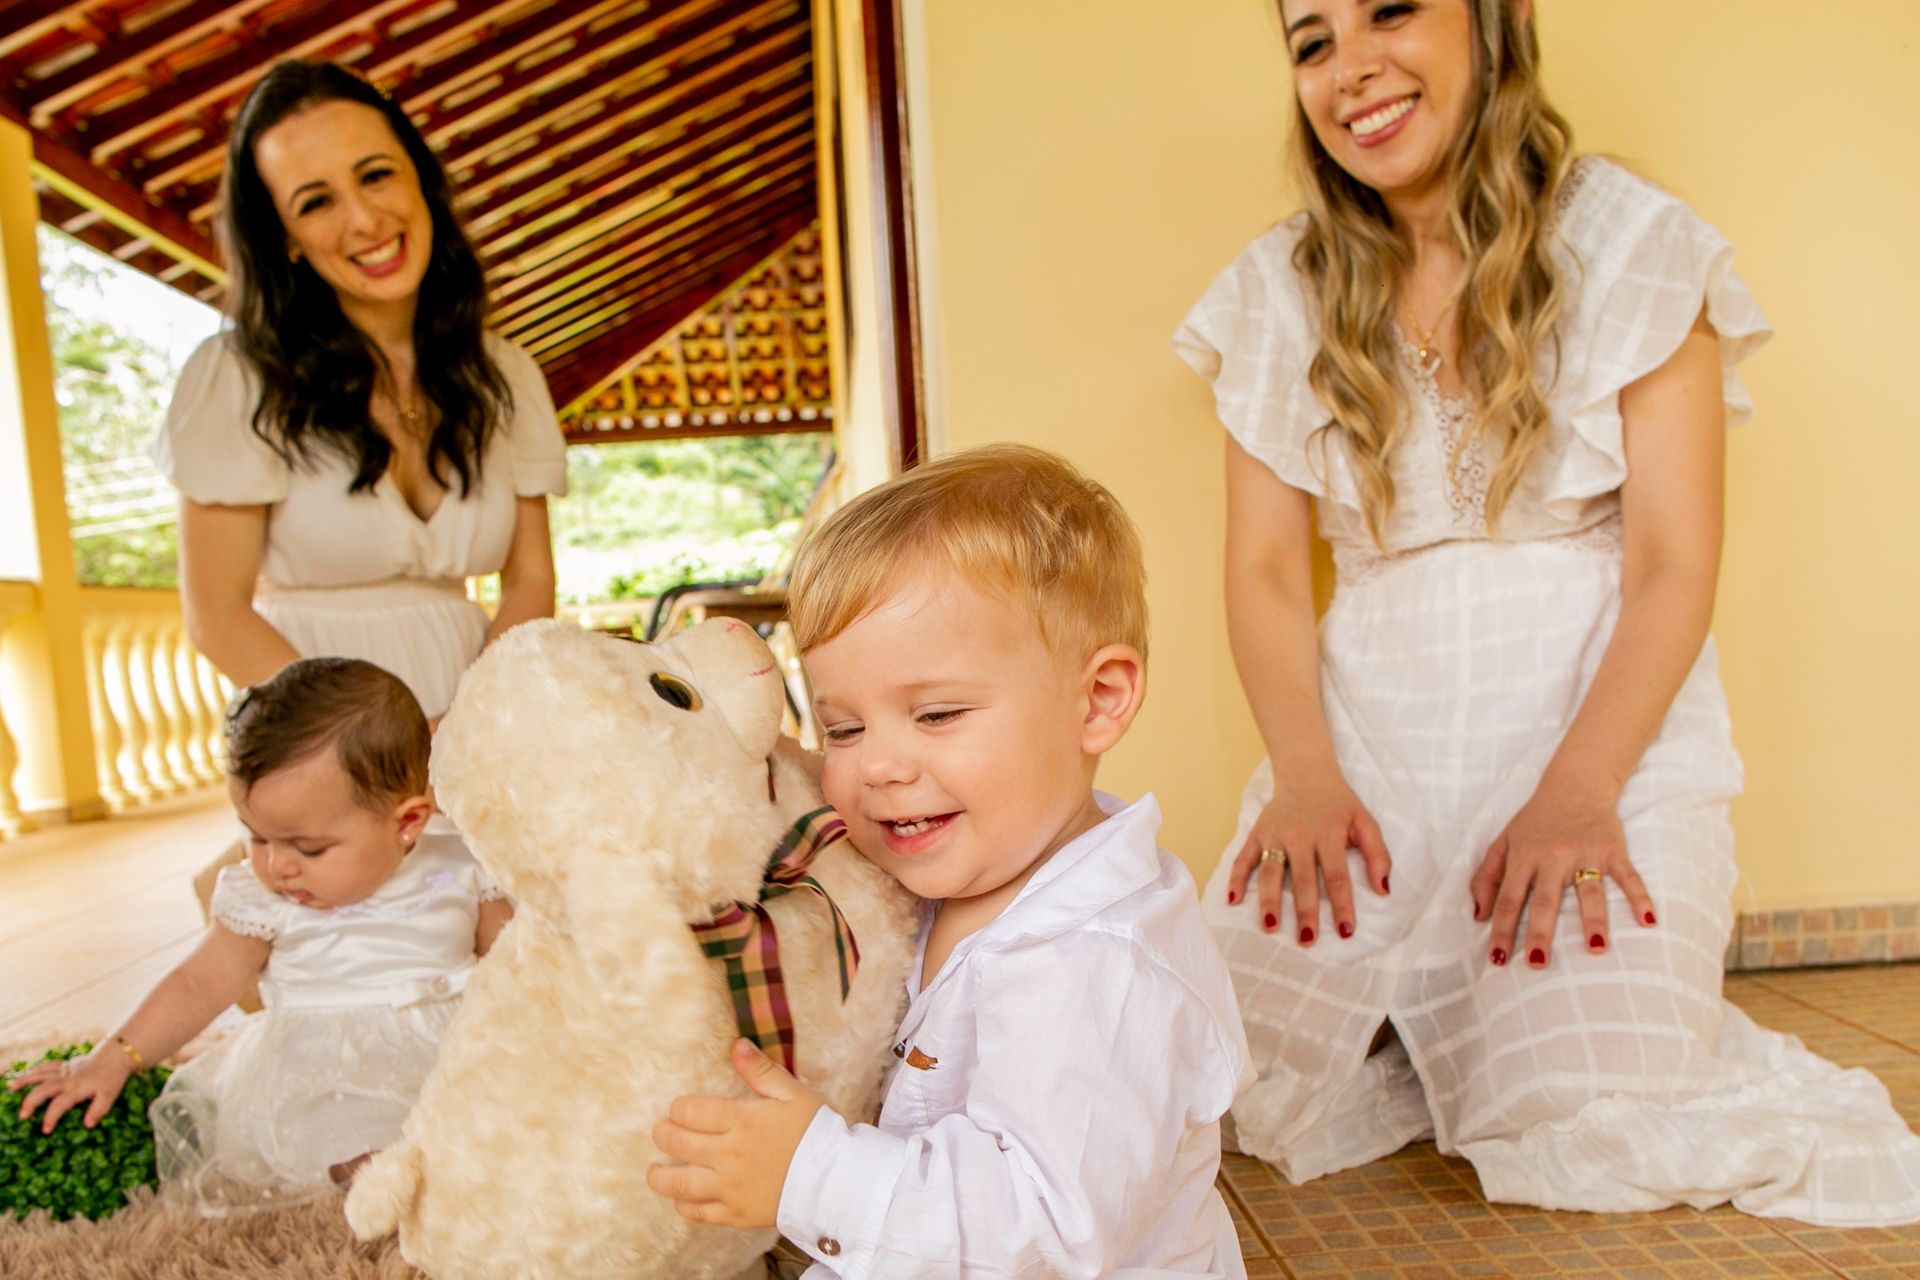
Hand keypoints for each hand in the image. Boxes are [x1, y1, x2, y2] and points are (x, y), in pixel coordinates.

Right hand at [8, 1045, 134, 1133]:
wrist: (117, 1056)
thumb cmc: (112, 1078)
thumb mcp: (110, 1096)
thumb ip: (99, 1110)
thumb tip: (87, 1125)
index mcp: (77, 1088)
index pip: (60, 1104)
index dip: (51, 1118)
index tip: (45, 1130)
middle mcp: (67, 1079)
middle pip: (44, 1089)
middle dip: (32, 1101)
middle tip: (22, 1115)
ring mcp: (64, 1070)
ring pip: (41, 1074)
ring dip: (26, 1080)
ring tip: (11, 1087)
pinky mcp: (64, 1065)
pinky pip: (46, 1066)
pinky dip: (34, 1070)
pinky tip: (24, 1075)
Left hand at [646, 1039, 825, 1228]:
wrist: (837, 1181)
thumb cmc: (817, 1132)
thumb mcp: (793, 1093)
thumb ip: (761, 1071)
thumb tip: (736, 1045)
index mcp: (742, 1121)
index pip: (691, 1111)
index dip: (678, 1108)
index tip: (678, 1109)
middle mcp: (729, 1155)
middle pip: (680, 1143)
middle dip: (663, 1135)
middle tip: (660, 1132)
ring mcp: (731, 1188)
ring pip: (681, 1183)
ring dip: (660, 1176)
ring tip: (654, 1171)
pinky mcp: (737, 1215)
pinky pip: (701, 1213)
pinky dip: (684, 1205)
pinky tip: (679, 1200)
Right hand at [1224, 760, 1389, 945]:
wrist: (1306, 773)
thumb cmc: (1339, 804)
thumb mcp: (1365, 822)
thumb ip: (1378, 854)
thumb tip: (1384, 890)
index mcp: (1328, 835)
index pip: (1337, 877)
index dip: (1342, 905)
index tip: (1345, 932)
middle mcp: (1300, 836)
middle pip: (1302, 880)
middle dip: (1305, 912)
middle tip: (1307, 940)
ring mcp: (1274, 835)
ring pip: (1270, 872)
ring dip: (1269, 901)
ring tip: (1270, 927)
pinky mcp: (1256, 834)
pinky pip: (1243, 858)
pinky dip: (1236, 878)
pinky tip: (1232, 900)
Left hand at [1470, 773, 1656, 969]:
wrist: (1575, 785)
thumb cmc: (1535, 821)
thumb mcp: (1503, 842)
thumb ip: (1486, 877)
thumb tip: (1477, 916)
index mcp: (1524, 857)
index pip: (1508, 899)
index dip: (1501, 929)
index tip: (1499, 959)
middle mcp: (1552, 857)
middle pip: (1545, 900)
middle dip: (1540, 932)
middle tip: (1538, 962)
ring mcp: (1584, 853)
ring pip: (1589, 891)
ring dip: (1593, 920)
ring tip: (1595, 948)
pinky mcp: (1612, 849)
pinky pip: (1628, 876)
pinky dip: (1639, 897)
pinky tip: (1648, 921)